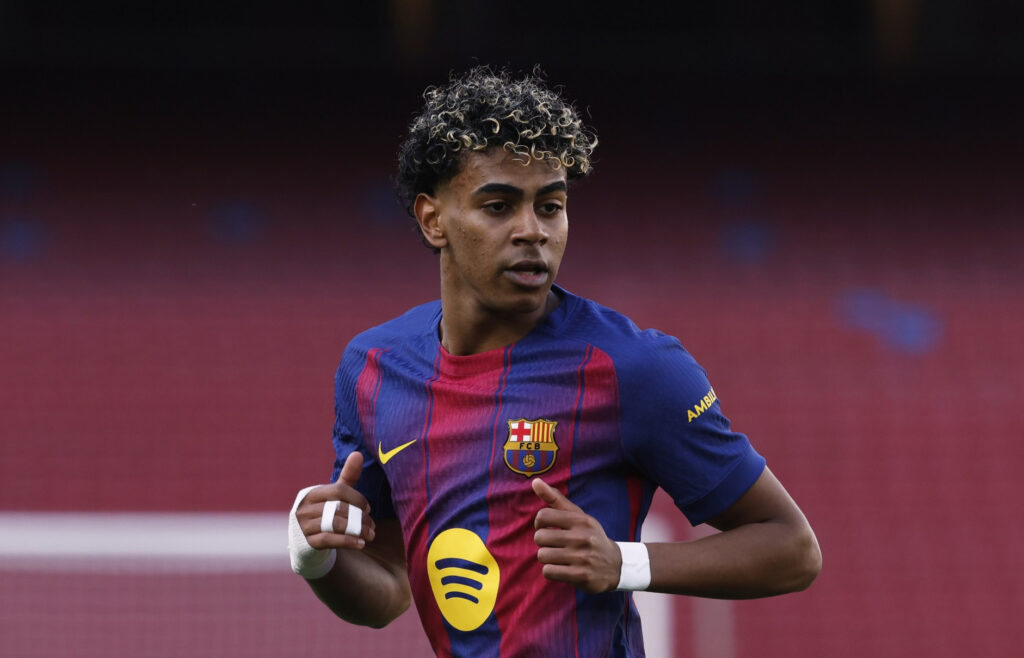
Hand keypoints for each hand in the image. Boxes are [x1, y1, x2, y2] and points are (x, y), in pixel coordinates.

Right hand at [296, 451, 375, 549]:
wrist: (306, 541)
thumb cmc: (324, 513)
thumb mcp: (335, 496)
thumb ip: (347, 477)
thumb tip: (358, 453)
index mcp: (312, 493)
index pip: (338, 490)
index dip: (357, 499)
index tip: (368, 509)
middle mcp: (305, 508)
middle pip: (338, 508)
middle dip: (360, 517)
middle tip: (373, 525)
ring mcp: (304, 526)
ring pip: (335, 524)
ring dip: (357, 530)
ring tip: (371, 535)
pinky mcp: (307, 542)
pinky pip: (329, 539)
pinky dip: (348, 541)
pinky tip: (361, 544)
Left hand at [532, 478, 621, 593]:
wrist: (615, 565)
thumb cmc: (591, 537)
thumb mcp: (579, 516)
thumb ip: (556, 499)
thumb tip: (535, 481)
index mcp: (581, 520)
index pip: (543, 515)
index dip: (539, 523)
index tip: (546, 527)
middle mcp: (583, 537)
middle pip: (540, 537)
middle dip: (543, 542)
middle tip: (554, 544)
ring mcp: (582, 557)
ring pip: (542, 555)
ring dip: (546, 558)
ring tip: (558, 557)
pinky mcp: (581, 576)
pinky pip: (548, 571)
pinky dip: (551, 571)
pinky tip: (561, 568)